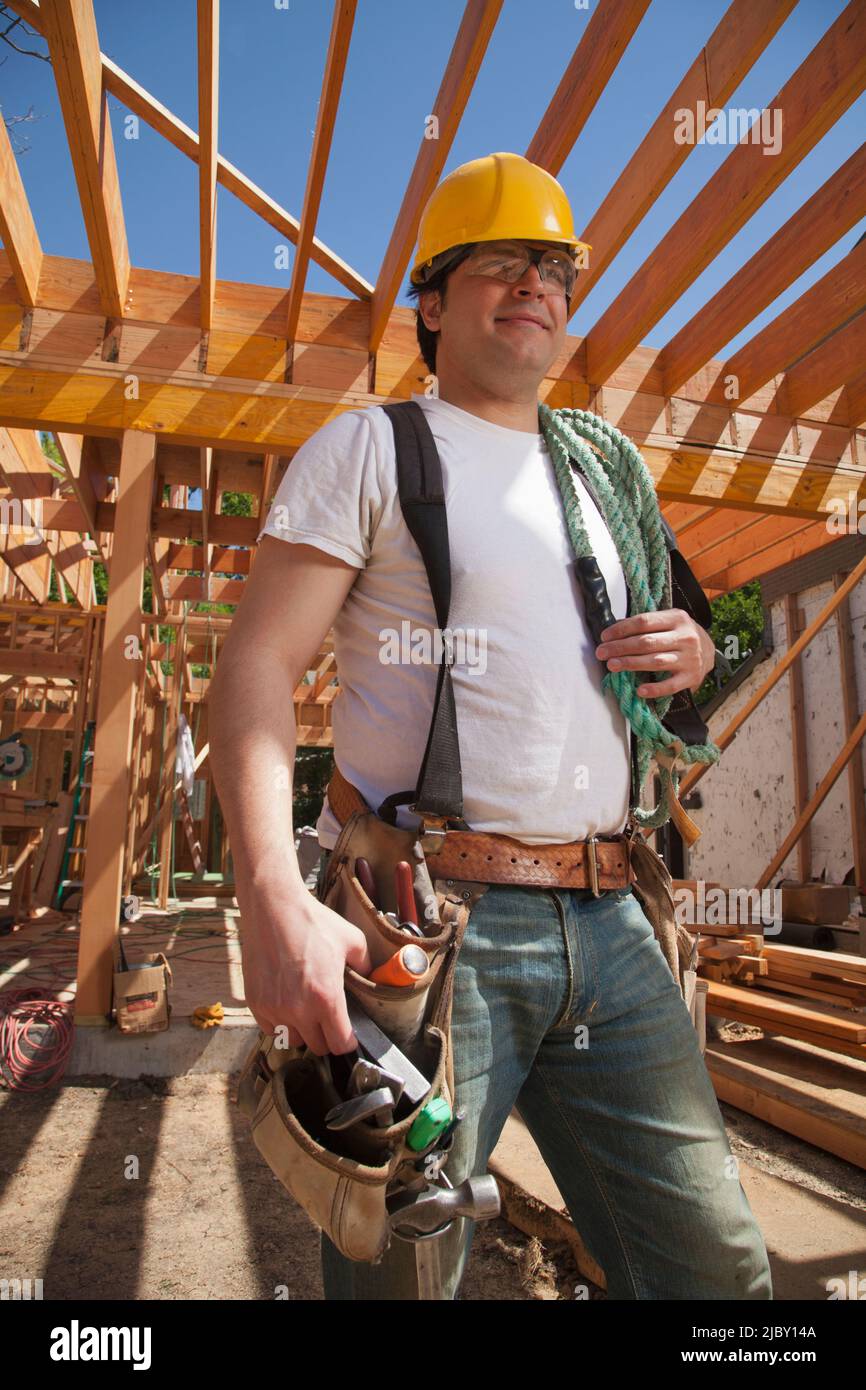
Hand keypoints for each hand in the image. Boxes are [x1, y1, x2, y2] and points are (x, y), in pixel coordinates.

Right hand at [239, 889, 371, 1056]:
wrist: (274, 909)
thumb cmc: (313, 923)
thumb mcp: (352, 940)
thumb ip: (366, 966)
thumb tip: (372, 979)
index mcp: (326, 998)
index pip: (339, 1044)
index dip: (347, 1041)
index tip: (347, 1034)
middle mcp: (299, 1010)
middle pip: (317, 1046)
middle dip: (326, 1036)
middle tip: (327, 1019)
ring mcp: (274, 1009)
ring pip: (292, 1040)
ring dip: (301, 1031)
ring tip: (305, 1010)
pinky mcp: (256, 1003)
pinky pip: (270, 1028)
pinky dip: (279, 1022)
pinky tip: (286, 1003)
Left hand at [595, 609, 715, 697]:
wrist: (709, 650)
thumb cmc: (679, 634)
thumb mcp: (668, 622)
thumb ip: (646, 625)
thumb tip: (614, 630)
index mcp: (677, 618)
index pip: (644, 621)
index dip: (621, 629)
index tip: (604, 636)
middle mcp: (685, 637)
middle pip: (646, 642)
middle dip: (620, 647)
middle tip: (601, 653)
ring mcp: (689, 658)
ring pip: (655, 661)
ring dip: (631, 664)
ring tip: (612, 666)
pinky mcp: (691, 677)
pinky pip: (670, 685)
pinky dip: (655, 689)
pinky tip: (640, 690)